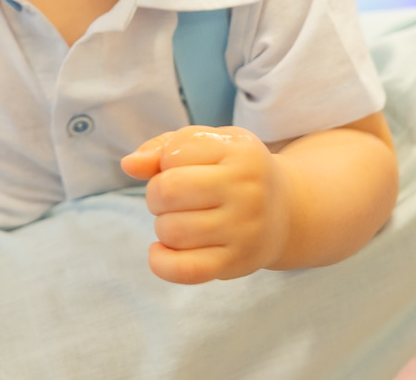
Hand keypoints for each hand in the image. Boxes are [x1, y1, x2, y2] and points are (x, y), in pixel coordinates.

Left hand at [121, 125, 291, 283]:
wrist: (286, 211)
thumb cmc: (234, 172)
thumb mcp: (208, 145)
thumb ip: (163, 147)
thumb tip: (129, 164)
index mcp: (240, 151)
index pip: (174, 152)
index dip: (165, 161)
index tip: (182, 167)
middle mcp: (248, 190)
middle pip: (167, 191)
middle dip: (156, 194)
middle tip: (173, 199)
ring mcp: (244, 229)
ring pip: (171, 230)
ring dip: (162, 226)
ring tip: (180, 220)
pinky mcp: (236, 263)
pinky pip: (184, 270)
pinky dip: (161, 262)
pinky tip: (161, 250)